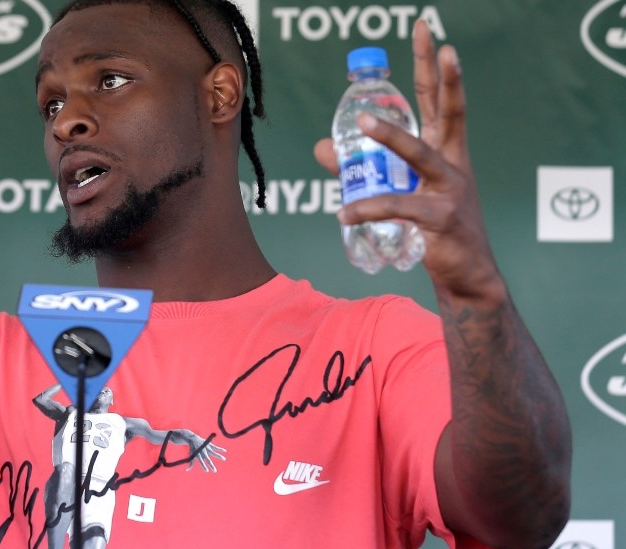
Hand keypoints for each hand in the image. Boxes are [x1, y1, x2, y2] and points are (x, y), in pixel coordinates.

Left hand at [183, 432, 226, 472]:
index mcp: (198, 455)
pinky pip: (216, 447)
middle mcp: (203, 452)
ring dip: (219, 456)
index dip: (204, 466)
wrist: (193, 440)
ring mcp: (207, 448)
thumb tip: (187, 470)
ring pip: (213, 452)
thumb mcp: (191, 456)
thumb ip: (191, 464)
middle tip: (215, 471)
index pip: (201, 462)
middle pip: (208, 459)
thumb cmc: (193, 450)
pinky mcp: (209, 444)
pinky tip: (225, 451)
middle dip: (211, 465)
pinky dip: (220, 449)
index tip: (207, 471)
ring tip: (224, 459)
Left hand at [314, 21, 504, 302]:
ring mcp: (451, 189)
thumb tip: (322, 148)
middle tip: (440, 43)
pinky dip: (367, 208)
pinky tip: (344, 212)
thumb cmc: (433, 229)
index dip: (434, 66)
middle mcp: (453, 162)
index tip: (429, 31)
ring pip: (419, 155)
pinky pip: (399, 208)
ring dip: (391, 137)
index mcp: (445, 151)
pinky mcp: (441, 218)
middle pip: (448, 110)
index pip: (438, 100)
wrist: (465, 276)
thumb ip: (359, 168)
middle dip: (444, 76)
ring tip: (360, 123)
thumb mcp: (398, 191)